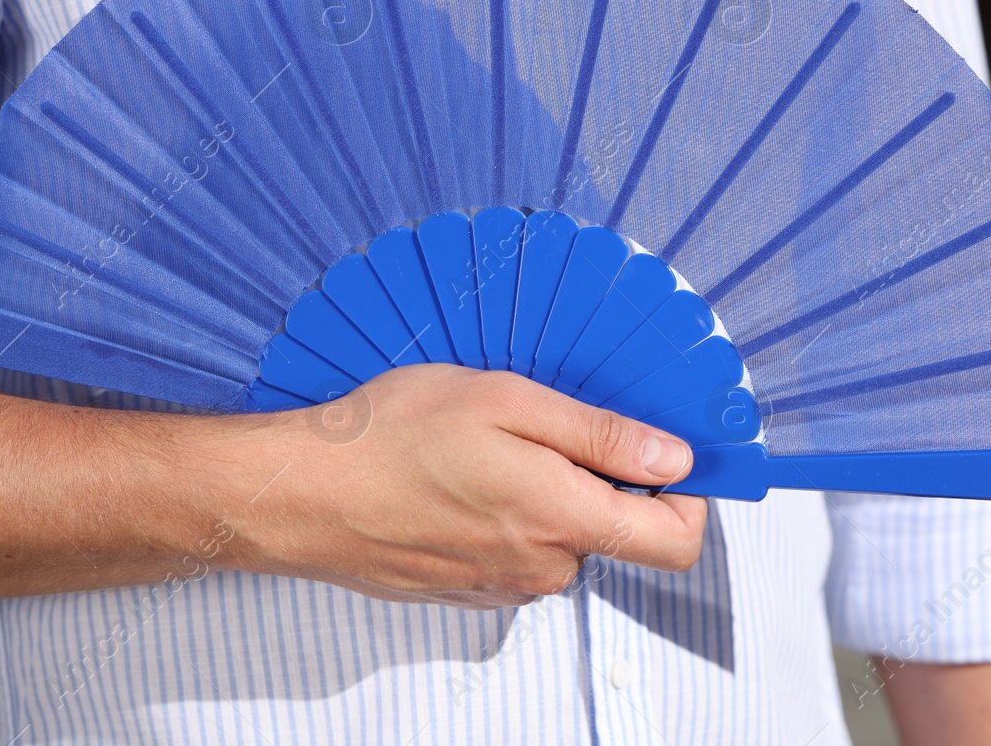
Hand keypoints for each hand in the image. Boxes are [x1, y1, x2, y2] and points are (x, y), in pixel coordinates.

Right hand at [218, 364, 706, 608]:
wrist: (303, 494)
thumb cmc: (390, 437)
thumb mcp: (506, 401)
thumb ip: (599, 435)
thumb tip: (673, 457)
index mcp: (562, 519)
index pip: (676, 541)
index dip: (688, 494)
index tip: (666, 452)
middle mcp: (542, 567)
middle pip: (616, 531)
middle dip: (601, 477)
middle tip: (546, 424)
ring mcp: (504, 585)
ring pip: (564, 537)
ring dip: (548, 491)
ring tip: (489, 445)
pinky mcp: (470, 588)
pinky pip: (519, 550)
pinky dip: (508, 512)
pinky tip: (462, 477)